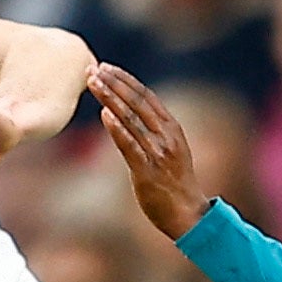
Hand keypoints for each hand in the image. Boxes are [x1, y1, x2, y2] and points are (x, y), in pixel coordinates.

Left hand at [89, 64, 208, 238]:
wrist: (188, 214)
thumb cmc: (174, 183)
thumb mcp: (168, 150)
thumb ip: (151, 132)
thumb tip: (127, 116)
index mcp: (172, 128)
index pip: (146, 96)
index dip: (125, 80)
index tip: (106, 67)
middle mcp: (166, 136)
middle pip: (137, 102)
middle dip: (114, 83)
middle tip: (94, 68)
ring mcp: (158, 153)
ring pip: (131, 119)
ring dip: (110, 99)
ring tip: (93, 83)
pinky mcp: (148, 172)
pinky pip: (130, 146)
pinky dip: (117, 129)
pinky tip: (104, 114)